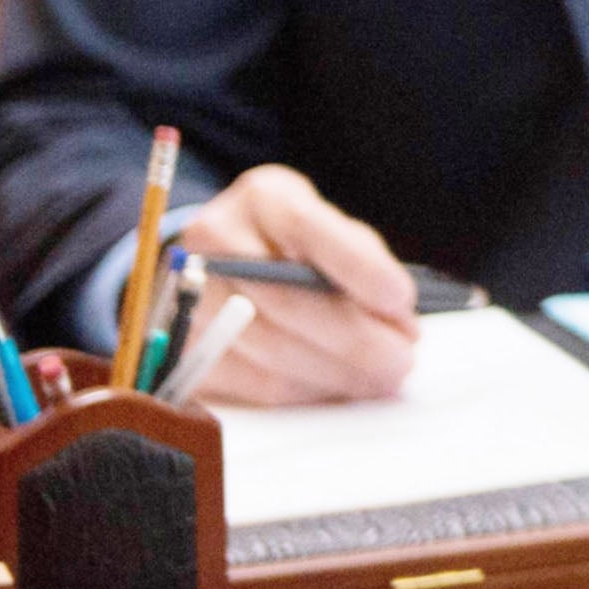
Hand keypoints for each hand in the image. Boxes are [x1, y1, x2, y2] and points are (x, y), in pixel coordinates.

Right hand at [171, 162, 425, 404]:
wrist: (216, 260)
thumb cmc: (290, 243)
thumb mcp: (324, 229)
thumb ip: (360, 265)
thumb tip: (398, 324)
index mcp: (263, 198)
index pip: (309, 229)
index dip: (358, 267)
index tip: (401, 299)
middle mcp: (217, 240)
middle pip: (287, 300)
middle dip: (354, 339)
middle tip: (400, 362)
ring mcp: (191, 295)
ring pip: (270, 347)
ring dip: (334, 373)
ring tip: (379, 380)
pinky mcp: (187, 346)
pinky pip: (251, 381)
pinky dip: (304, 389)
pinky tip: (337, 388)